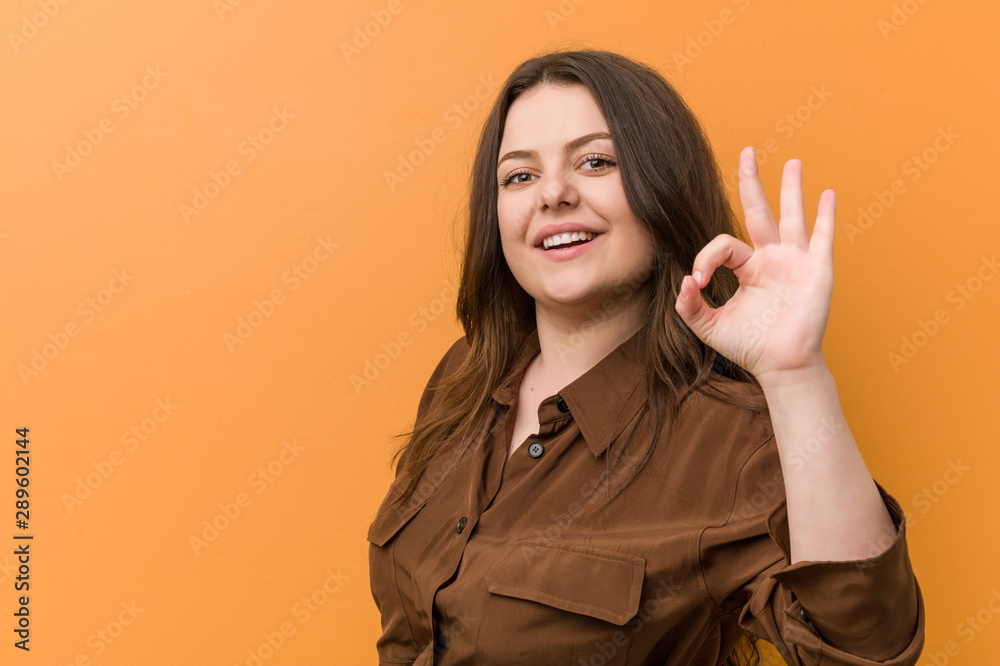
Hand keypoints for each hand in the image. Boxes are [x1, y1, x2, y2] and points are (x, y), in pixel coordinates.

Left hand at [674, 147, 834, 385]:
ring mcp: (796, 262)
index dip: (707, 257)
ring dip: (792, 188)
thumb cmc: (749, 347)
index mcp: (748, 268)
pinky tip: (826, 195)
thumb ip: (689, 305)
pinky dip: (825, 216)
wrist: (782, 366)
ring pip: (792, 216)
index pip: (724, 245)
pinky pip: (823, 237)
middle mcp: (772, 259)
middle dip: (752, 182)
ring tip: (793, 162)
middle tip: (747, 152)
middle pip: (759, 211)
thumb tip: (685, 280)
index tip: (699, 281)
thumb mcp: (709, 326)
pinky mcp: (817, 271)